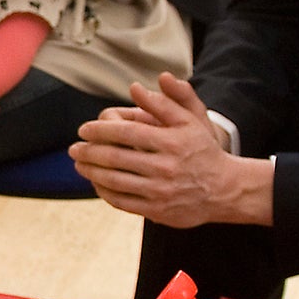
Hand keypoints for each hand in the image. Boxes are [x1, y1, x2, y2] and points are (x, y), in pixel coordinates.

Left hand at [68, 72, 273, 228]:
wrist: (225, 189)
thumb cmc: (202, 150)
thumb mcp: (191, 121)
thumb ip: (164, 102)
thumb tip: (135, 87)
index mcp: (171, 141)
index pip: (126, 131)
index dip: (100, 130)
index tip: (84, 130)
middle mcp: (165, 167)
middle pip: (115, 157)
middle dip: (88, 151)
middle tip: (74, 148)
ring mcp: (160, 191)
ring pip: (115, 181)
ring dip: (91, 171)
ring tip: (79, 164)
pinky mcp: (158, 211)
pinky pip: (122, 201)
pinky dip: (104, 192)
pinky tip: (96, 182)